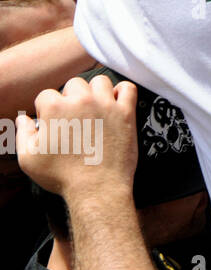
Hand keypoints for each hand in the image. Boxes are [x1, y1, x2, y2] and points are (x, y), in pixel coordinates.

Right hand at [17, 76, 137, 198]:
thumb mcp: (28, 158)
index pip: (46, 94)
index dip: (46, 109)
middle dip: (70, 97)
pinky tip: (115, 102)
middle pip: (74, 84)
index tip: (52, 122)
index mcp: (56, 109)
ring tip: (93, 107)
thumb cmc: (62, 175)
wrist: (97, 187)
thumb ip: (23, 134)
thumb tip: (23, 119)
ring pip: (100, 81)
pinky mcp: (126, 113)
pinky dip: (122, 91)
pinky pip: (128, 88)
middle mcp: (82, 101)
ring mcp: (106, 105)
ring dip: (94, 91)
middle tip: (72, 117)